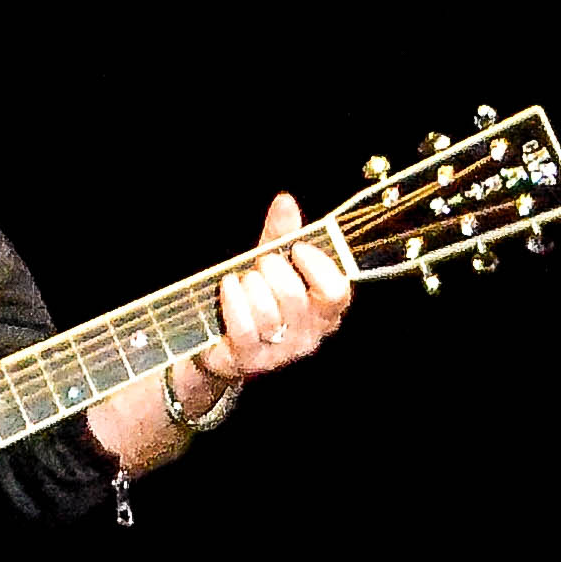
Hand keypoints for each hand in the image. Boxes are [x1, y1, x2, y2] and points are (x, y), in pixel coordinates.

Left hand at [194, 191, 353, 393]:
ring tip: (243, 279)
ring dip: (250, 285)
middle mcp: (308, 336)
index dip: (317, 266)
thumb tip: (285, 201)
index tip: (297, 248)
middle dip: (272, 270)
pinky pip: (243, 327)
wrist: (224, 341)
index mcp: (325, 312)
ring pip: (267, 311)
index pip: (336, 292)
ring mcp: (280, 353)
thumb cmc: (256, 298)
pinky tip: (228, 286)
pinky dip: (232, 300)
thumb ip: (282, 235)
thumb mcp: (272, 264)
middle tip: (261, 263)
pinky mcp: (250, 361)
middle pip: (295, 298)